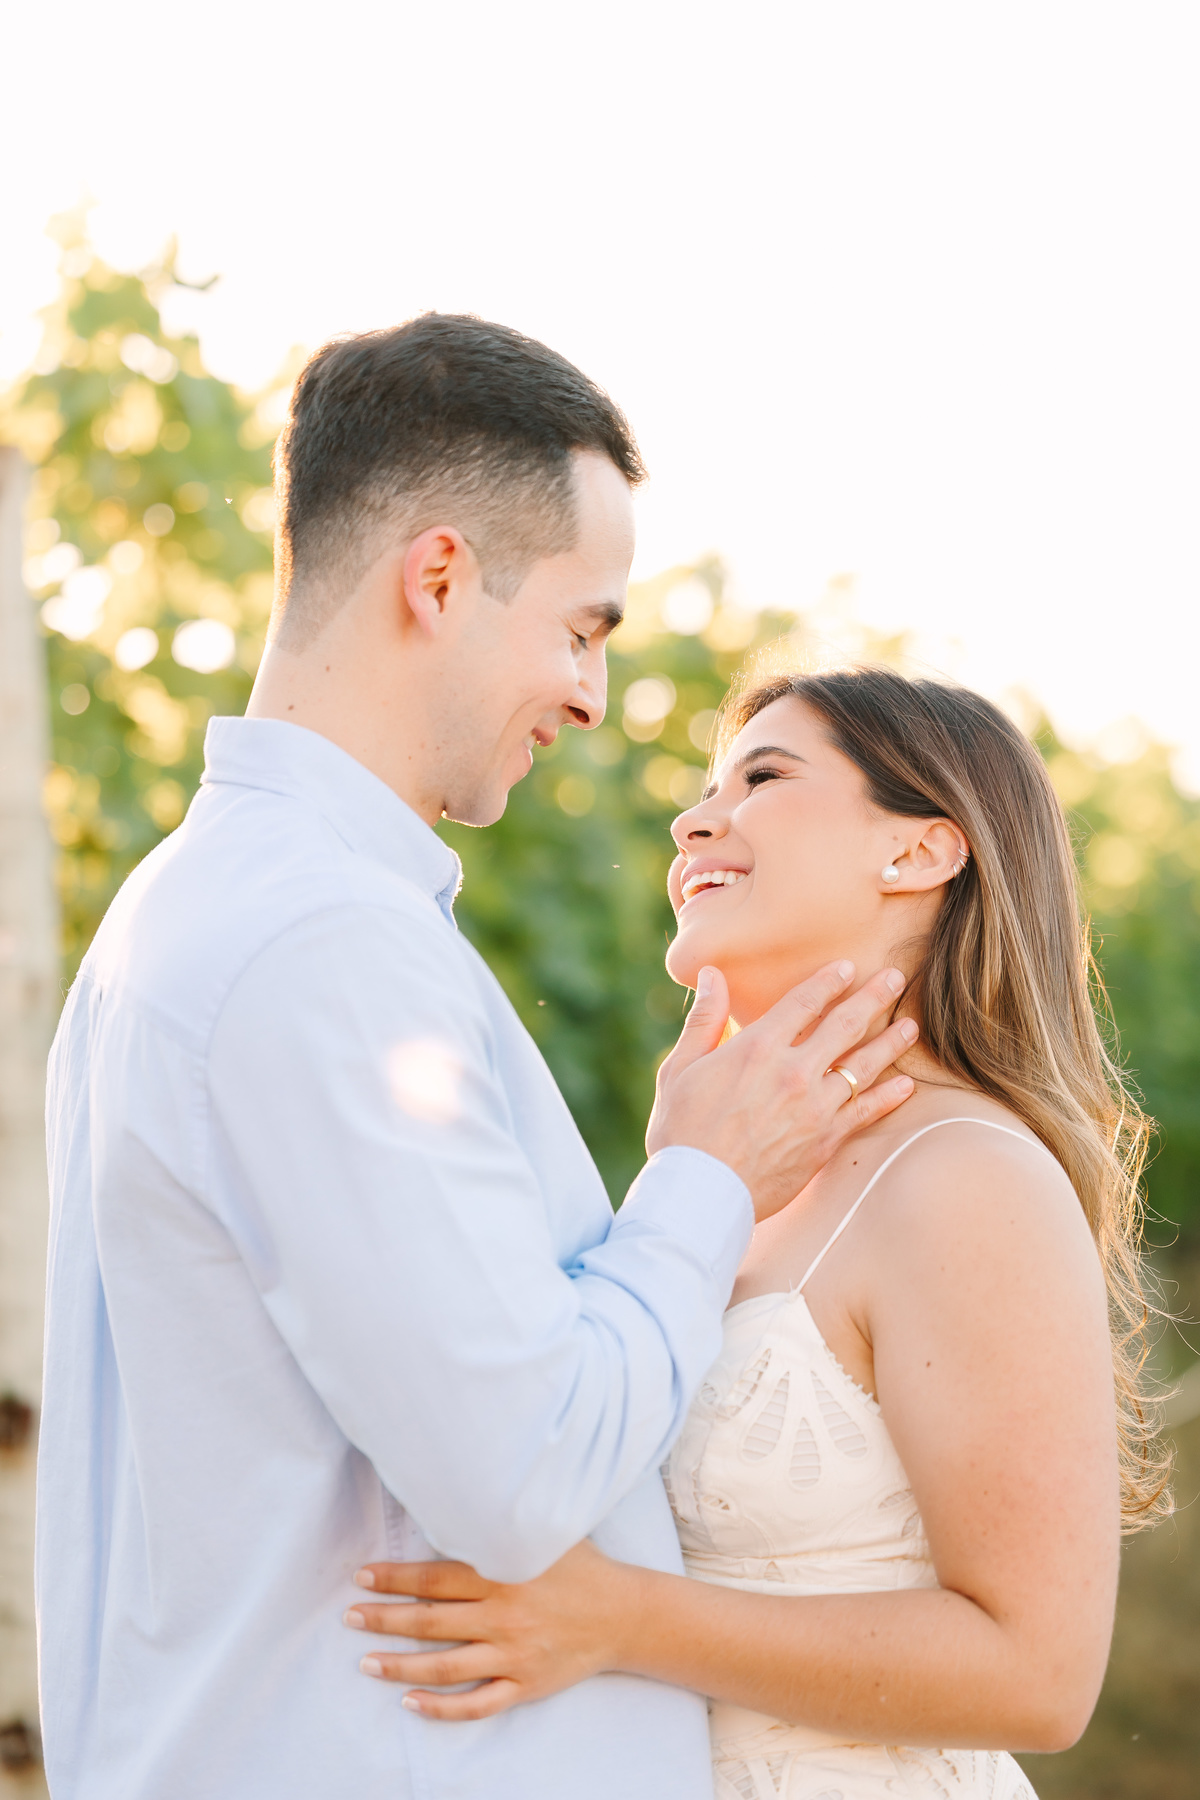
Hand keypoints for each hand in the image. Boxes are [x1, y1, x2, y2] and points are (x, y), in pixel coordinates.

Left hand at [345, 1542, 628, 1720]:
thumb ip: (504, 1523)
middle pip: (431, 1621)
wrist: (625, 1614)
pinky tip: (411, 1704)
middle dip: (385, 1619)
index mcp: (504, 1573)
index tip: (363, 1578)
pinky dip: (441, 1708)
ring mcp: (513, 1654)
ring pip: (445, 1666)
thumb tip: (463, 1495)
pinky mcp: (524, 1685)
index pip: (436, 1577)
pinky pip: (477, 1704)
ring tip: (366, 1663)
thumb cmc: (581, 1566)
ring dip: (400, 1666)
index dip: (396, 1578)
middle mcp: (504, 1615)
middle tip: (350, 1617)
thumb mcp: (546, 1533)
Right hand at [648, 961, 917, 1219]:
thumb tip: (712, 974)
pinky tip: (906, 1085)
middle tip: (896, 978)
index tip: (848, 968)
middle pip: (845, 1024)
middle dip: (873, 997)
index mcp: (758, 1047)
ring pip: (864, 1065)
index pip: (804, 1002)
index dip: (829, 981)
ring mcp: (815, 1107)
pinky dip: (889, 1097)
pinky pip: (866, 1112)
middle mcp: (794, 1071)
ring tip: (910, 1025)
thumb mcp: (680, 1069)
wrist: (700, 1193)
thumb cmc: (681, 1132)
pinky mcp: (826, 1141)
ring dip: (891, 1041)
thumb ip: (704, 1019)